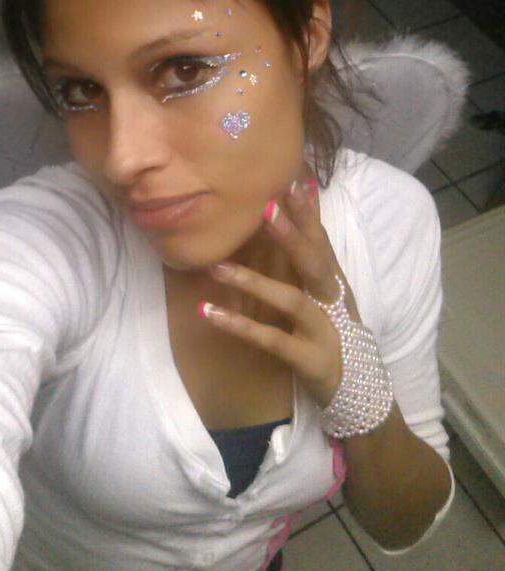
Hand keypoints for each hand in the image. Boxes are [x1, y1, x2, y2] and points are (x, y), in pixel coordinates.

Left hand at [199, 179, 361, 409]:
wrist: (359, 391)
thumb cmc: (332, 329)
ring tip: (217, 265)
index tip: (292, 179)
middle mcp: (333, 301)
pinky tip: (210, 312)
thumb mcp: (326, 290)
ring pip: (291, 301)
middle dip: (292, 235)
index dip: (309, 211)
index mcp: (333, 281)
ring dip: (253, 281)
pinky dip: (241, 327)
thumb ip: (312, 251)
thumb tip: (305, 198)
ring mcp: (325, 331)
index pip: (322, 239)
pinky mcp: (311, 360)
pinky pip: (273, 342)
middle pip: (315, 263)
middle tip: (265, 207)